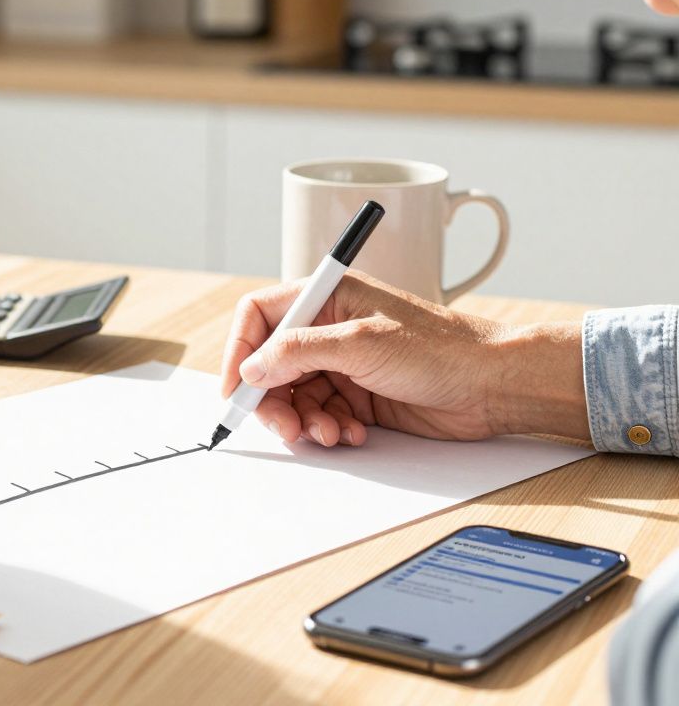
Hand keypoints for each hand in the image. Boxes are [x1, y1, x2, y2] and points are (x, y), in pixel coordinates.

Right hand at [220, 271, 589, 446]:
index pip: (259, 316)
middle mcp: (328, 328)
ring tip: (331, 431)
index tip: (235, 389)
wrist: (494, 385)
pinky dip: (328, 428)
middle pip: (270, 365)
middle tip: (285, 427)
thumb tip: (251, 368)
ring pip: (293, 396)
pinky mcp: (357, 395)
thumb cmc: (441, 349)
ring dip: (304, 420)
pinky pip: (320, 415)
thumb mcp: (359, 342)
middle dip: (272, 400)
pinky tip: (353, 431)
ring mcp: (342, 363)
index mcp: (326, 296)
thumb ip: (297, 351)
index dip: (240, 352)